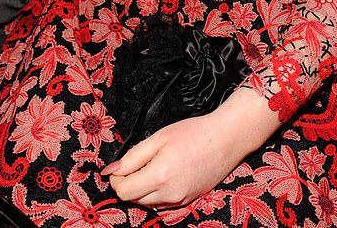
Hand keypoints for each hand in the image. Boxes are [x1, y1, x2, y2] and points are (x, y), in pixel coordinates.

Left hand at [101, 88, 280, 209]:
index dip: (116, 179)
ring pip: (147, 202)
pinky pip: (162, 203)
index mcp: (159, 176)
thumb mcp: (158, 138)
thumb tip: (110, 171)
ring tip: (152, 164)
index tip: (119, 166)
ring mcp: (180, 200)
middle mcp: (169, 194)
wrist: (225, 140)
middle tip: (134, 163)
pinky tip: (164, 172)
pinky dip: (156, 191)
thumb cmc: (193, 133)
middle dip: (128, 183)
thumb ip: (132, 157)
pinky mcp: (188, 201)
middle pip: (134, 199)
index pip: (124, 192)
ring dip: (142, 188)